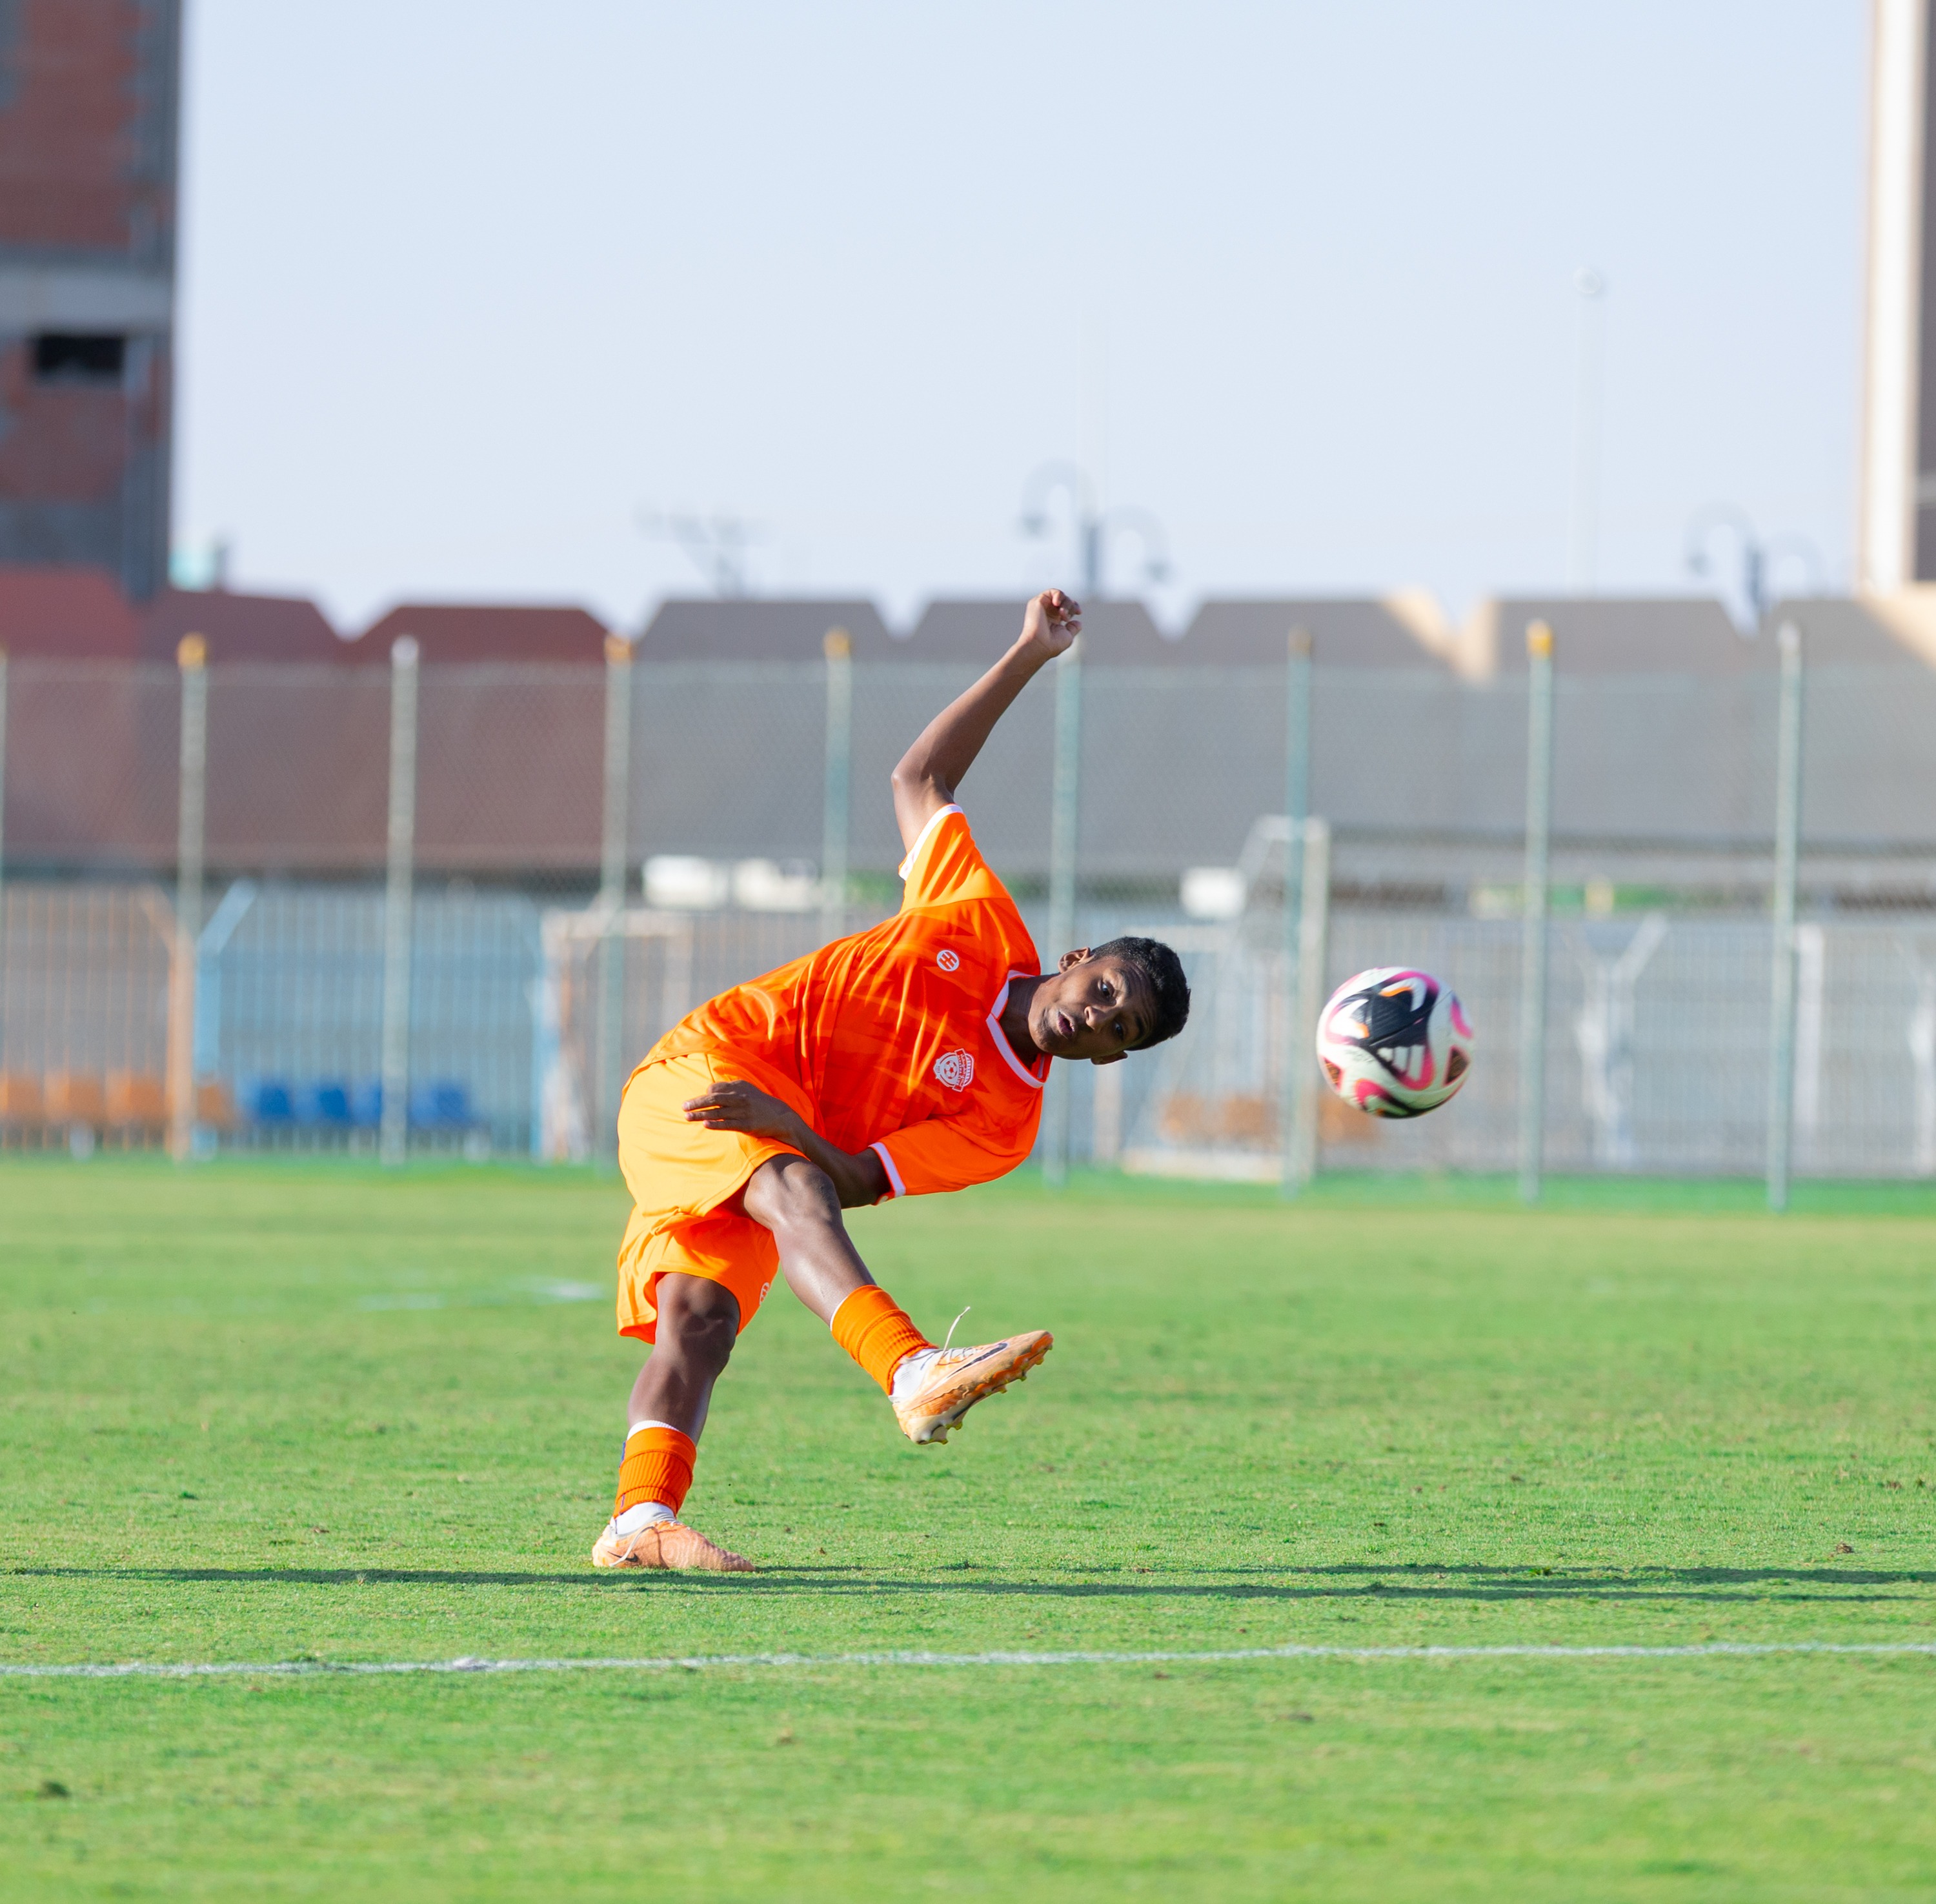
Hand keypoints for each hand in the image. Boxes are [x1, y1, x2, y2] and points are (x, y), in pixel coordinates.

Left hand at [682, 1079, 803, 1142]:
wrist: (780, 1117)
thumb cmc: (758, 1103)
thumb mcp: (745, 1090)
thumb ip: (728, 1089)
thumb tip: (708, 1090)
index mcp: (738, 1087)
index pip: (715, 1089)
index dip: (704, 1096)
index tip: (695, 1103)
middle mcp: (740, 1097)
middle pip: (713, 1099)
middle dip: (697, 1103)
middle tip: (683, 1107)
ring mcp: (743, 1111)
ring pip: (718, 1112)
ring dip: (701, 1114)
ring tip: (687, 1117)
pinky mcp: (747, 1125)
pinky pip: (728, 1124)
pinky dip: (716, 1123)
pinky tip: (705, 1124)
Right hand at [1020, 588, 1080, 657]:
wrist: (1039, 645)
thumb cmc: (1052, 644)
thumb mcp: (1068, 636)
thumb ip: (1073, 628)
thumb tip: (1078, 622)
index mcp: (1054, 620)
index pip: (1066, 607)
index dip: (1074, 607)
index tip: (1079, 612)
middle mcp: (1048, 612)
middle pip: (1065, 601)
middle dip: (1071, 606)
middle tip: (1066, 618)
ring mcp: (1042, 607)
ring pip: (1060, 596)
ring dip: (1065, 603)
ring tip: (1062, 614)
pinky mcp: (1037, 602)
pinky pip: (1051, 591)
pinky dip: (1058, 595)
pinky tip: (1057, 604)